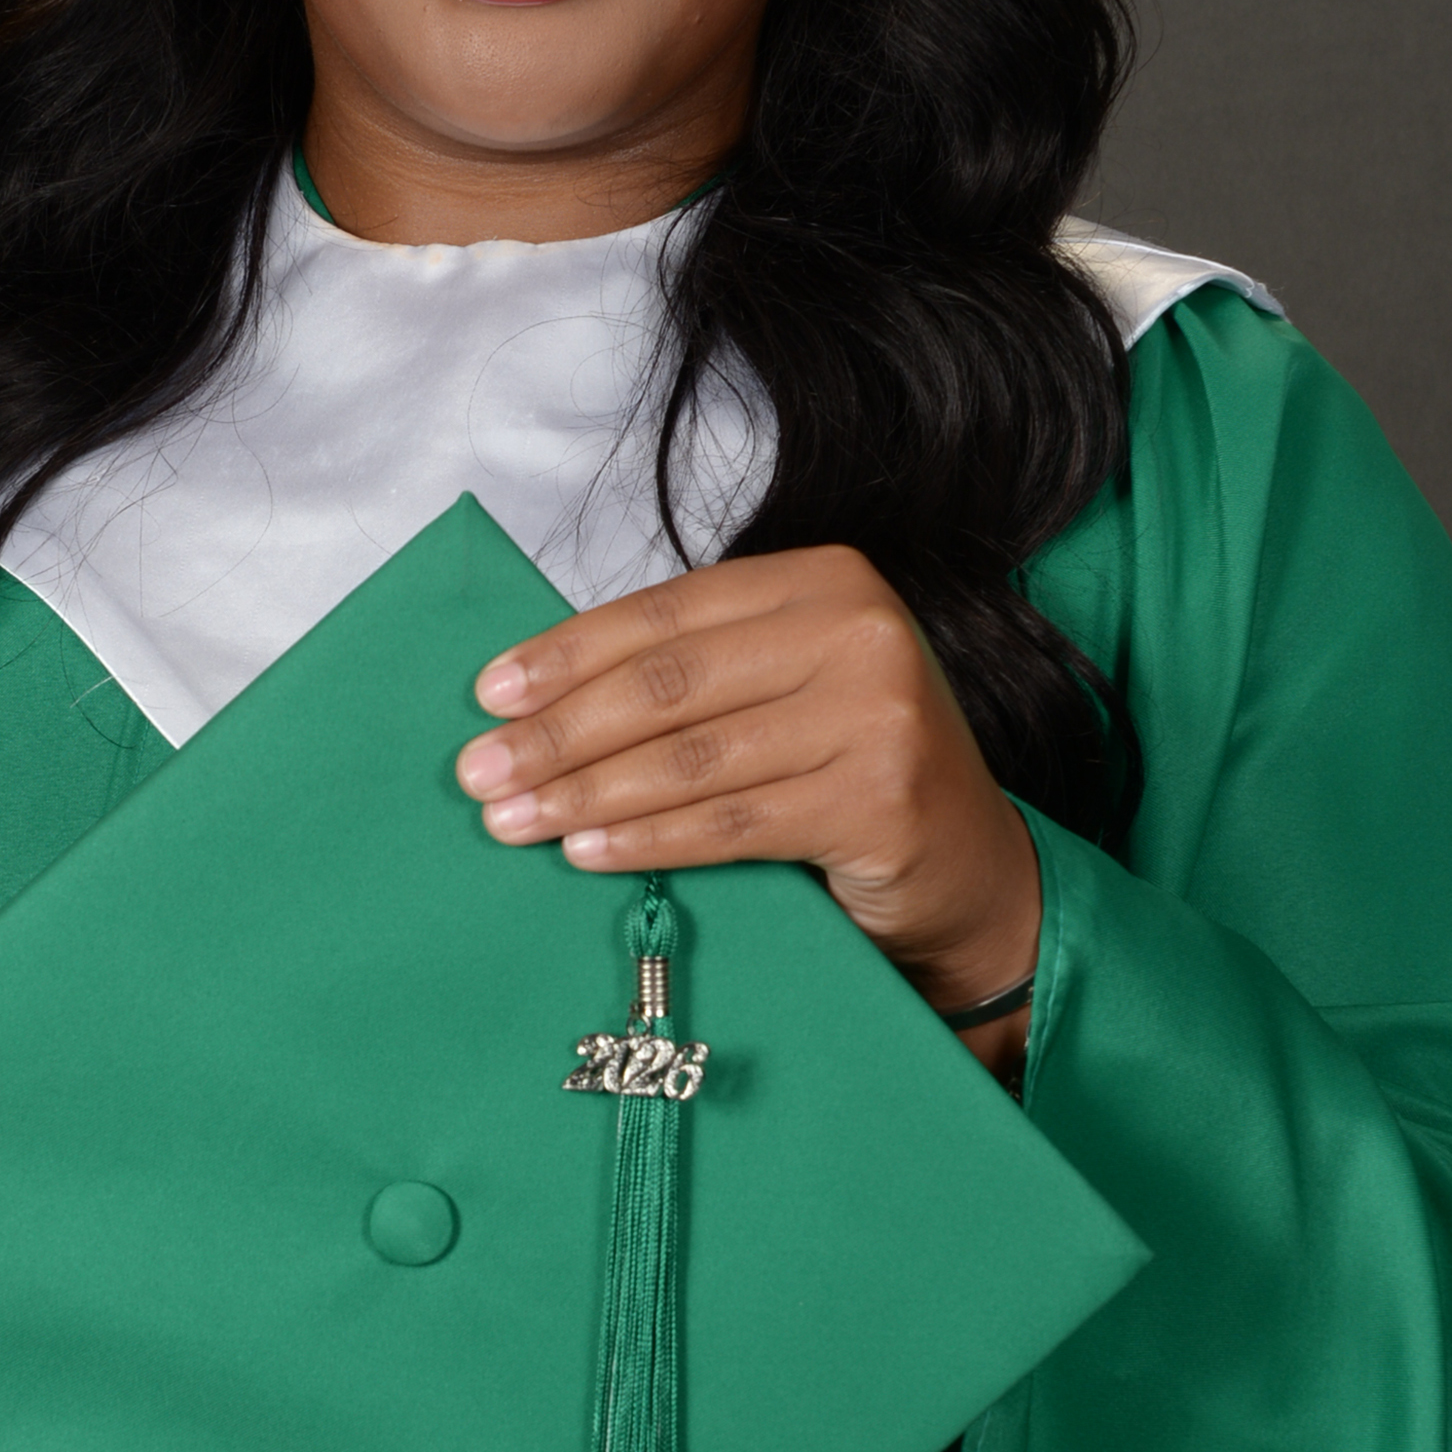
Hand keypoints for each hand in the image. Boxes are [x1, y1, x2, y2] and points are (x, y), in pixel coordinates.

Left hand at [455, 547, 1038, 1073]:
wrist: (972, 872)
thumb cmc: (852, 771)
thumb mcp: (784, 688)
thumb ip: (695, 672)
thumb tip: (535, 697)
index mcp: (826, 580)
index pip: (665, 613)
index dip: (566, 654)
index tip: (487, 695)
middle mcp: (860, 631)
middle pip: (670, 683)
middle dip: (560, 731)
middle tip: (479, 771)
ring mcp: (877, 715)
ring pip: (691, 757)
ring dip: (584, 794)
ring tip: (510, 820)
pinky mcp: (878, 800)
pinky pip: (729, 822)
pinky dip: (646, 840)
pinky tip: (584, 853)